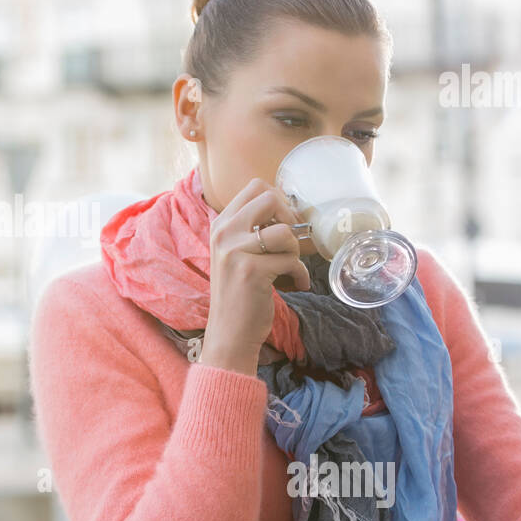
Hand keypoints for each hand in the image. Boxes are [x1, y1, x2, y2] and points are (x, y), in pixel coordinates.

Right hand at [199, 178, 311, 376]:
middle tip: (290, 243)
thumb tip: (289, 209)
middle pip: (270, 199)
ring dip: (296, 251)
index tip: (283, 223)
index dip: (279, 201)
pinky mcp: (251, 271)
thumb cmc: (240, 293)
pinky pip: (291, 260)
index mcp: (220, 224)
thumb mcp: (235, 253)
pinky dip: (299, 275)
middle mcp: (224, 233)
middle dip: (290, 219)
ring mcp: (235, 251)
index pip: (255, 187)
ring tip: (290, 269)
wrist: (229, 333)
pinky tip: (294, 285)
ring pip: (285, 232)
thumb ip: (251, 229)